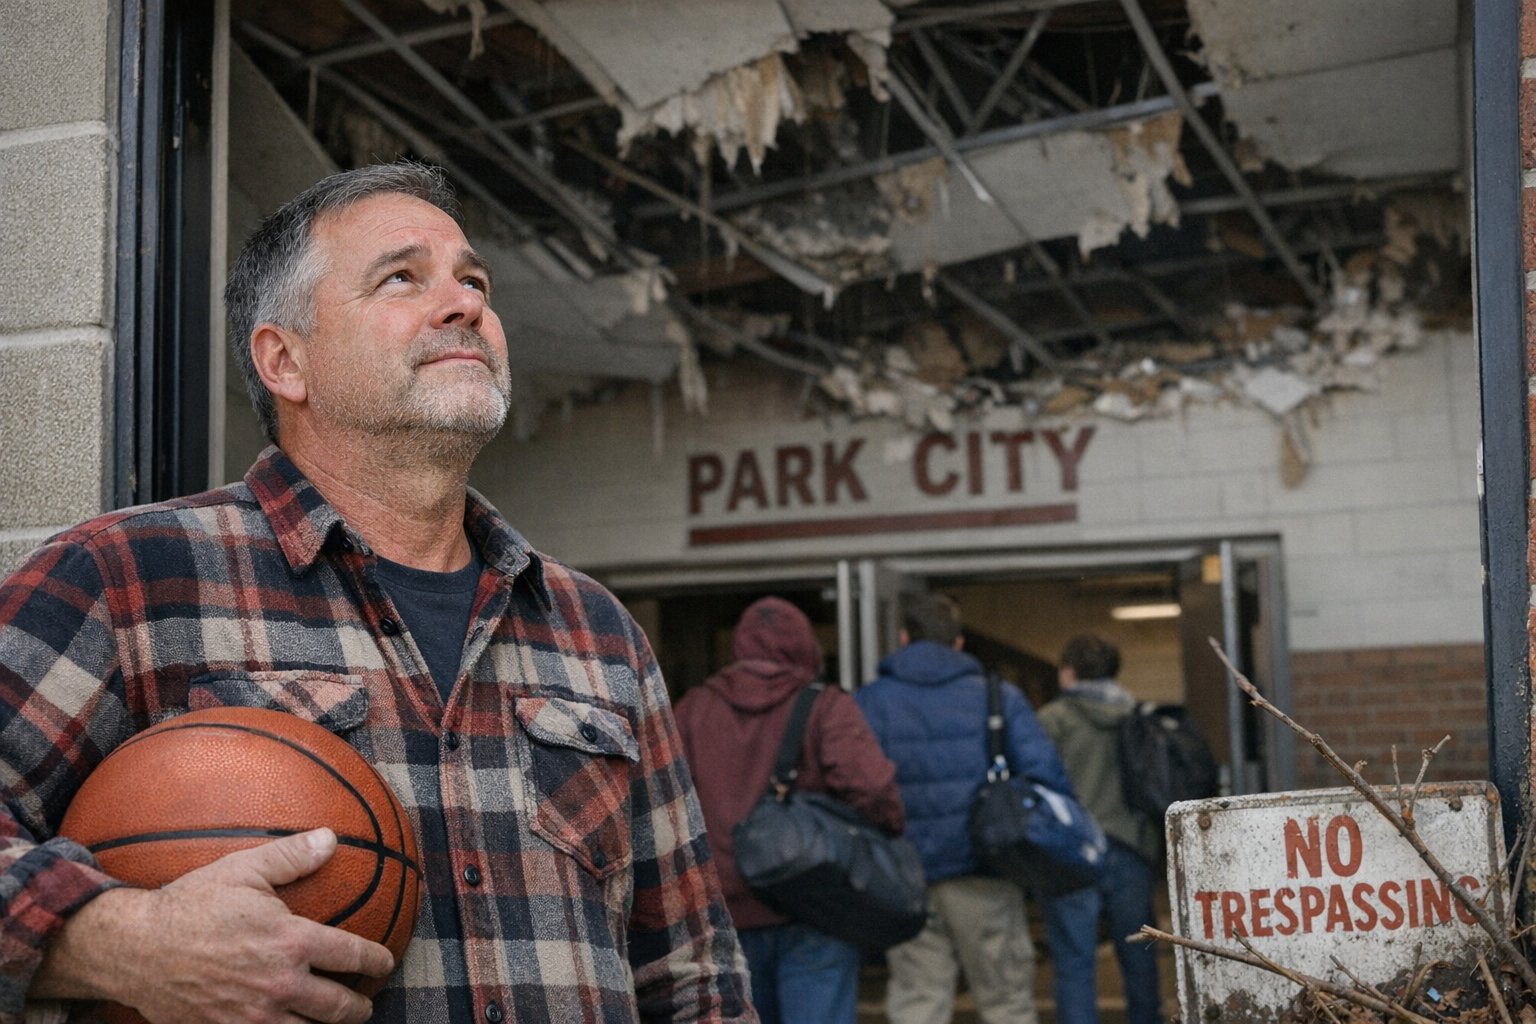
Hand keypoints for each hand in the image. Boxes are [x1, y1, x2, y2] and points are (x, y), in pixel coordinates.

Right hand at [35, 828, 394, 1022]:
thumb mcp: (243, 870)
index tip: (384, 962)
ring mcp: (253, 1016)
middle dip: (359, 1007)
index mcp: (291, 942)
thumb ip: (292, 856)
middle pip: (339, 1008)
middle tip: (364, 1004)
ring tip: (331, 1022)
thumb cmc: (190, 904)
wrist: (134, 948)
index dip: (377, 961)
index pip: (353, 956)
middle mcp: (279, 984)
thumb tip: (331, 838)